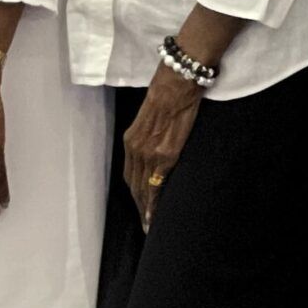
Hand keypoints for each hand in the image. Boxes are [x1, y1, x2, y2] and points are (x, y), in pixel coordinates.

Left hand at [124, 67, 202, 230]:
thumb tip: (156, 148)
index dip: (134, 193)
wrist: (177, 82)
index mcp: (131, 140)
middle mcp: (136, 149)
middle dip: (139, 206)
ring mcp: (149, 154)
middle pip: (134, 186)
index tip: (139, 207)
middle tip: (145, 224)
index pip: (130, 174)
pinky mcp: (165, 155)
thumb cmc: (167, 94)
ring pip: (144, 189)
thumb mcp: (149, 118)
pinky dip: (156, 202)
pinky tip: (157, 214)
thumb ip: (149, 136)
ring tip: (151, 226)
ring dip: (147, 209)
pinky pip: (157, 185)